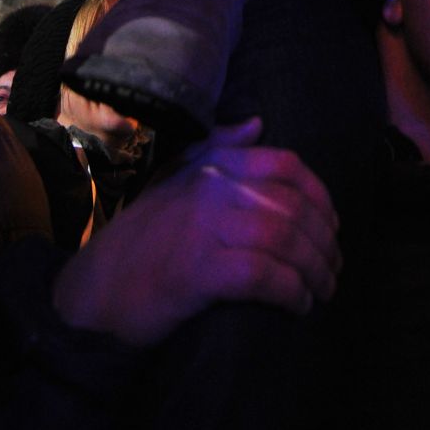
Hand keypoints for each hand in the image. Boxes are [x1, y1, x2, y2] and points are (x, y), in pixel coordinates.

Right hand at [52, 118, 340, 344]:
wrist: (95, 291)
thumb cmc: (142, 239)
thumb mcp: (174, 181)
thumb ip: (216, 148)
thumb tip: (258, 124)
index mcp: (212, 164)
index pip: (286, 165)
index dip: (320, 196)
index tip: (332, 226)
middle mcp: (212, 188)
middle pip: (293, 206)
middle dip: (324, 241)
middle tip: (334, 268)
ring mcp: (205, 228)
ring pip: (284, 239)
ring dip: (315, 270)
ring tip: (322, 290)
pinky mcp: (198, 272)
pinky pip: (263, 276)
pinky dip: (291, 292)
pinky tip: (299, 306)